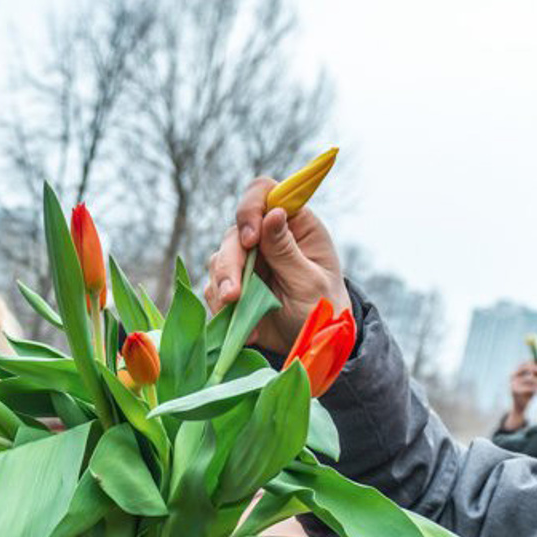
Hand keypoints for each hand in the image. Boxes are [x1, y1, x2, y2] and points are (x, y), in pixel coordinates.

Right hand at [204, 178, 349, 355]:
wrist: (310, 343)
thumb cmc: (322, 307)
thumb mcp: (310, 281)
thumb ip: (287, 251)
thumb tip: (273, 213)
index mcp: (294, 225)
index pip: (265, 193)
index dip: (251, 207)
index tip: (250, 238)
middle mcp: (267, 237)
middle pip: (234, 234)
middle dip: (229, 264)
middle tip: (233, 295)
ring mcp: (248, 262)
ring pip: (218, 261)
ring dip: (222, 286)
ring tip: (234, 311)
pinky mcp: (233, 286)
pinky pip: (213, 288)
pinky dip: (221, 307)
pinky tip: (245, 326)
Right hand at [503, 360, 536, 429]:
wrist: (519, 406)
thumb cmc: (529, 391)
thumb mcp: (534, 380)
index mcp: (517, 371)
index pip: (528, 363)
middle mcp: (513, 375)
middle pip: (528, 368)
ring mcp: (513, 382)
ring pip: (531, 378)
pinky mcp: (515, 390)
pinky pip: (530, 387)